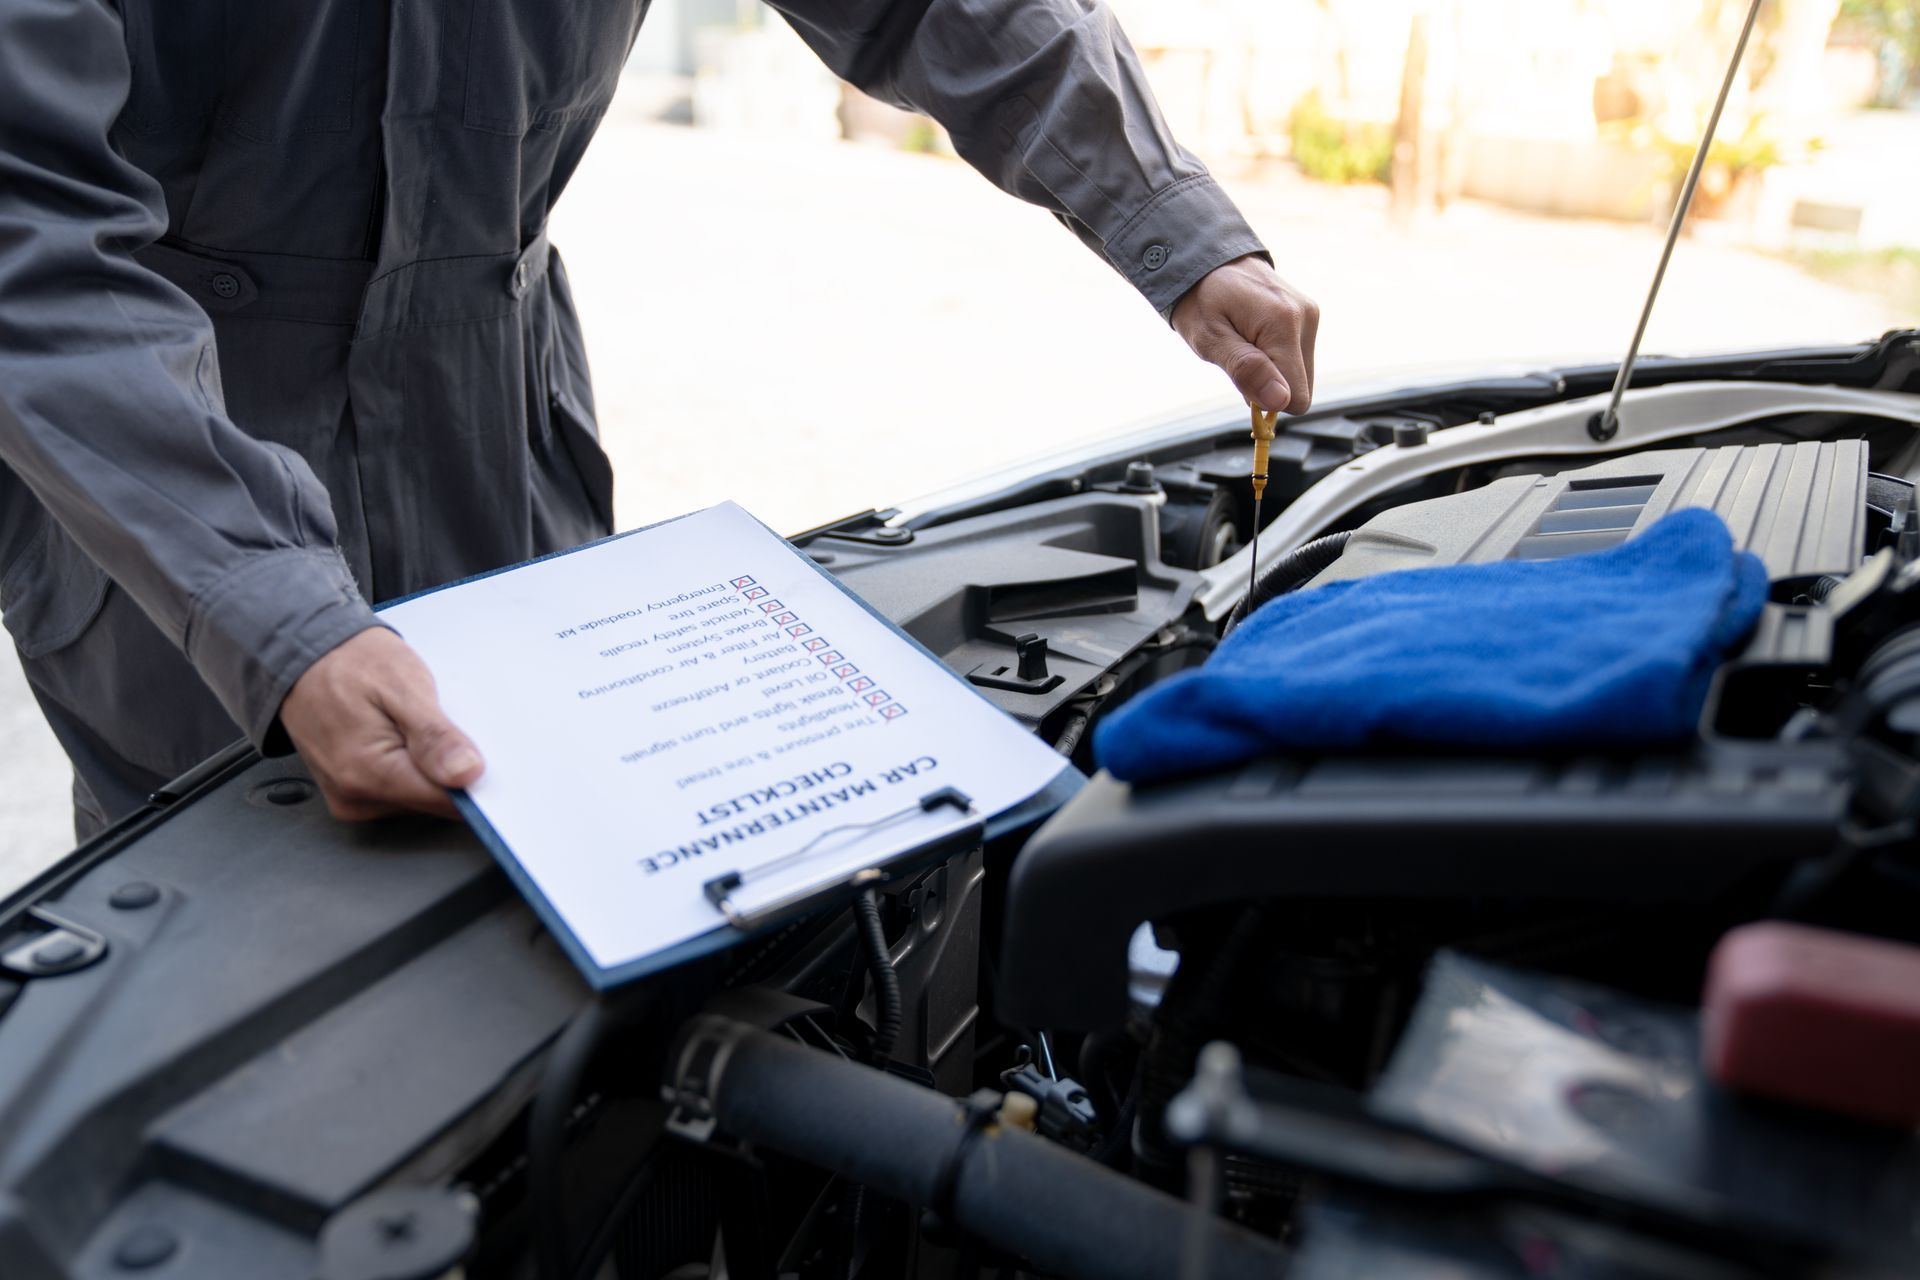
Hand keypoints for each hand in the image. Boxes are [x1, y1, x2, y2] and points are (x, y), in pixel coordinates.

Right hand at [279, 627, 483, 820]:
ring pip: (420, 796)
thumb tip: (466, 774)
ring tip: (418, 724)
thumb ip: (434, 736)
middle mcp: (356, 797)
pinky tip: (407, 736)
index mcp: (369, 774)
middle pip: (434, 801)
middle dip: (451, 769)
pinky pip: (402, 789)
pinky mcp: (353, 793)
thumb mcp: (402, 686)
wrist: (304, 653)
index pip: (446, 802)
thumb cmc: (350, 662)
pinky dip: (414, 766)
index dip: (475, 781)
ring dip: (431, 767)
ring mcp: (351, 798)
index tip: (490, 755)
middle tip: (446, 723)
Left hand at [1172, 254, 1319, 414]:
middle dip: (1269, 385)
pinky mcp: (1308, 315)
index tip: (1241, 384)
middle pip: (1301, 387)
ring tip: (1243, 344)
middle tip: (1238, 360)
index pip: (1296, 396)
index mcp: (1283, 323)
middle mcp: (1306, 318)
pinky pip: (1298, 357)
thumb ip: (1246, 370)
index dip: (1267, 401)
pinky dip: (1276, 358)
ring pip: (1300, 374)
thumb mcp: (1210, 339)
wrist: (1208, 259)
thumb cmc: (1201, 300)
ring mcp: (1310, 315)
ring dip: (1271, 371)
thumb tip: (1281, 401)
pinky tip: (1254, 338)